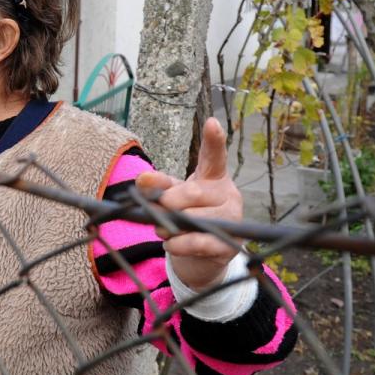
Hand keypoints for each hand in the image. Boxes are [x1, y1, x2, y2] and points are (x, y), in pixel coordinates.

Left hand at [136, 118, 241, 290]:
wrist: (207, 250)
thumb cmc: (190, 214)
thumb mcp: (173, 195)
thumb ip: (158, 186)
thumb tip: (142, 179)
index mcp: (213, 177)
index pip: (214, 157)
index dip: (214, 140)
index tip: (212, 123)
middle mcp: (227, 194)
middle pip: (194, 192)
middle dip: (170, 201)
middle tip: (158, 208)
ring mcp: (232, 219)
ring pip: (197, 218)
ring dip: (172, 225)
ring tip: (161, 229)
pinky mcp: (228, 244)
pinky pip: (200, 242)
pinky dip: (179, 244)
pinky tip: (171, 244)